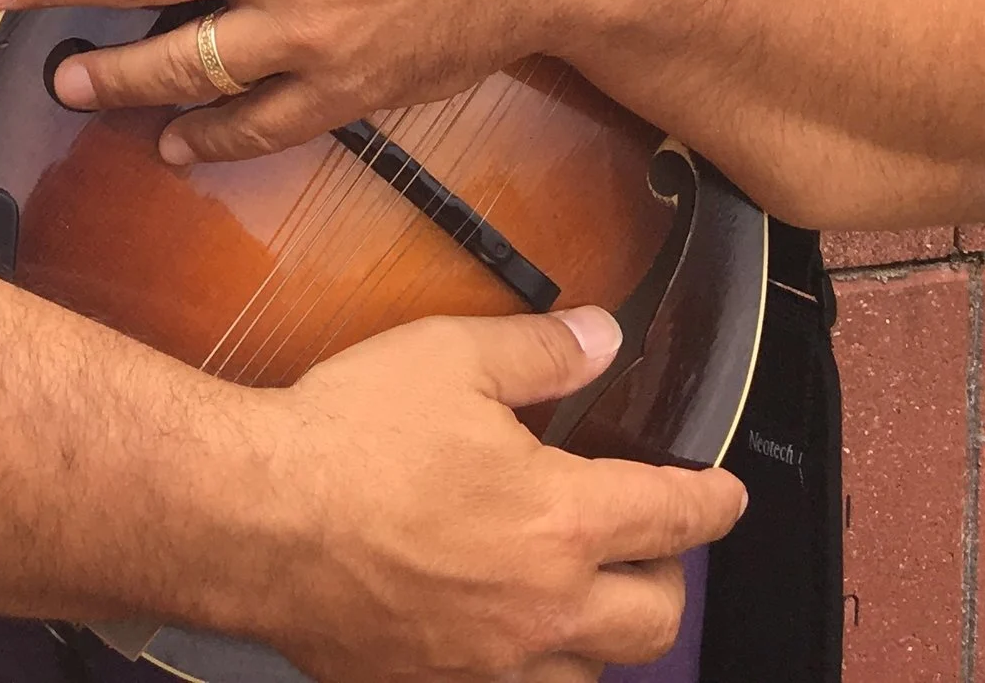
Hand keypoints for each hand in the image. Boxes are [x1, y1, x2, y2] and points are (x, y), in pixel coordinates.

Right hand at [239, 306, 741, 679]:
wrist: (256, 519)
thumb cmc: (349, 433)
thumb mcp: (448, 357)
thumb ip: (539, 350)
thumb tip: (604, 335)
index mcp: (560, 522)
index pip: (672, 518)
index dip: (713, 502)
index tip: (728, 495)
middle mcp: (544, 608)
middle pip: (654, 619)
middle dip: (668, 578)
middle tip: (651, 543)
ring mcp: (492, 664)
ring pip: (592, 673)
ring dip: (603, 634)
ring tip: (581, 592)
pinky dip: (534, 667)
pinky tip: (507, 633)